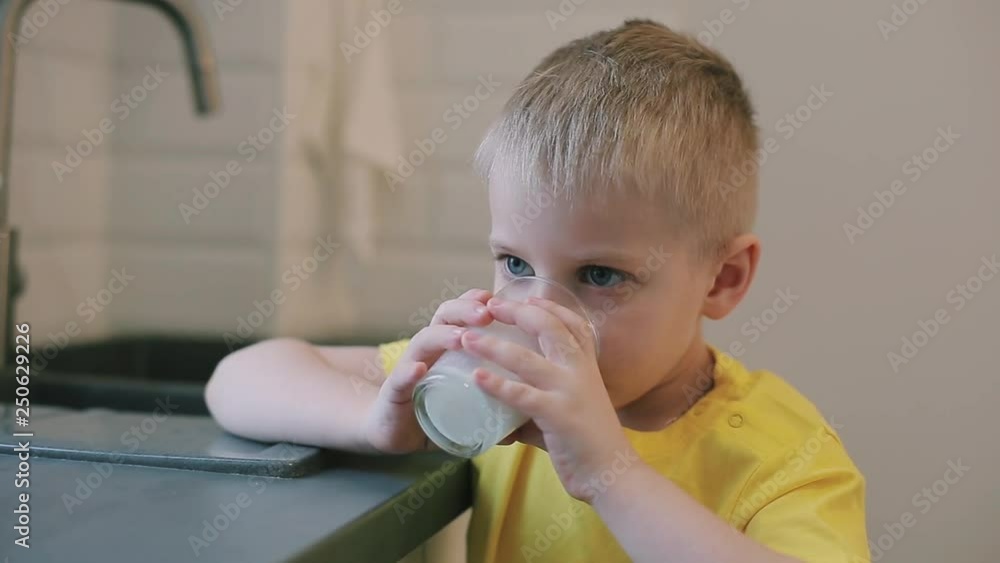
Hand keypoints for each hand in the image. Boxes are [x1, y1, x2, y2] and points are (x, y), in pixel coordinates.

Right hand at [363, 288, 493, 452]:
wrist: (394, 432)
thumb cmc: (435, 409)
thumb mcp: (467, 399)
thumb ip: (493, 399)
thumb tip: (528, 414)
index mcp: (446, 348)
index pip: (460, 315)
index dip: (476, 302)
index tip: (497, 298)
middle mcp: (427, 351)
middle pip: (443, 318)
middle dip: (464, 310)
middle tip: (486, 312)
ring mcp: (407, 369)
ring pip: (422, 342)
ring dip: (442, 336)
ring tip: (460, 337)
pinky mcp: (393, 394)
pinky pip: (399, 381)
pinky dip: (408, 374)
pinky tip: (419, 370)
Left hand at [460, 295, 637, 501]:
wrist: (613, 474)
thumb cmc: (589, 444)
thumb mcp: (570, 411)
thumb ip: (537, 410)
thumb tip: (504, 422)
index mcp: (586, 366)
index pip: (572, 323)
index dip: (548, 307)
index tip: (526, 297)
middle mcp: (580, 371)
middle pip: (548, 328)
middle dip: (517, 312)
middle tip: (491, 306)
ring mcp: (569, 391)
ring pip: (526, 359)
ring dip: (492, 346)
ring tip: (466, 339)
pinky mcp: (558, 415)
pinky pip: (522, 395)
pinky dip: (497, 385)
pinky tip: (477, 377)